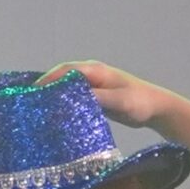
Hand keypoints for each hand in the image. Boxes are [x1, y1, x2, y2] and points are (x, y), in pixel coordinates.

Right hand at [43, 61, 173, 128]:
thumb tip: (73, 97)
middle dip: (47, 87)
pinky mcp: (96, 98)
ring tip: (40, 110)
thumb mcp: (119, 102)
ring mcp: (94, 86)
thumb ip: (98, 99)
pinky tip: (58, 117)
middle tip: (32, 103)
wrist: (157, 109)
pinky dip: (66, 105)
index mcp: (95, 71)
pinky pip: (76, 98)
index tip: (33, 92)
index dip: (48, 80)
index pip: (65, 71)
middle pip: (63, 78)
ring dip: (56, 96)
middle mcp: (92, 75)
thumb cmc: (140, 103)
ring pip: (69, 88)